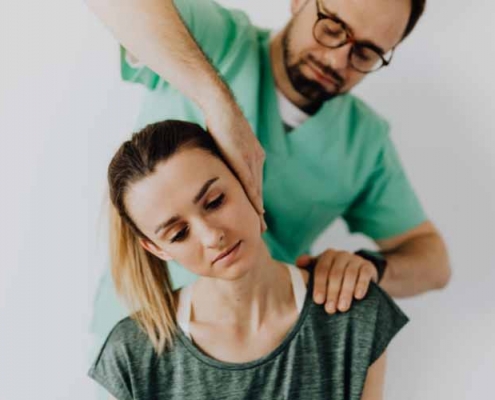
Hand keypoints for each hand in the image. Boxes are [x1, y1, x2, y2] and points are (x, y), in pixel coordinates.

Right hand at [205, 104, 266, 231]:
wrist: (221, 105)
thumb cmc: (220, 121)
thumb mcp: (226, 143)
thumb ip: (227, 157)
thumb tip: (219, 168)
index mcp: (254, 155)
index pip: (255, 184)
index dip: (256, 200)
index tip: (258, 216)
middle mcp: (257, 159)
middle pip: (258, 190)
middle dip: (260, 210)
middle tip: (262, 228)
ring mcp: (251, 159)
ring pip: (256, 190)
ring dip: (258, 209)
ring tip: (260, 226)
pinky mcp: (243, 159)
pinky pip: (249, 183)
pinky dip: (253, 198)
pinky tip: (256, 211)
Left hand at [296, 249, 377, 313]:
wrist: (358, 271)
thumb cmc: (334, 273)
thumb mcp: (321, 269)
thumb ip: (308, 266)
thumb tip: (298, 263)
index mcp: (327, 255)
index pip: (321, 270)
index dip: (319, 285)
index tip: (318, 301)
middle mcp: (341, 255)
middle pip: (335, 274)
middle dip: (332, 293)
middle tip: (330, 309)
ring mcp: (356, 259)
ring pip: (349, 275)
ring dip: (345, 292)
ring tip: (342, 308)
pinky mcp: (368, 266)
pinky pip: (364, 274)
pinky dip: (361, 285)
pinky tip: (358, 297)